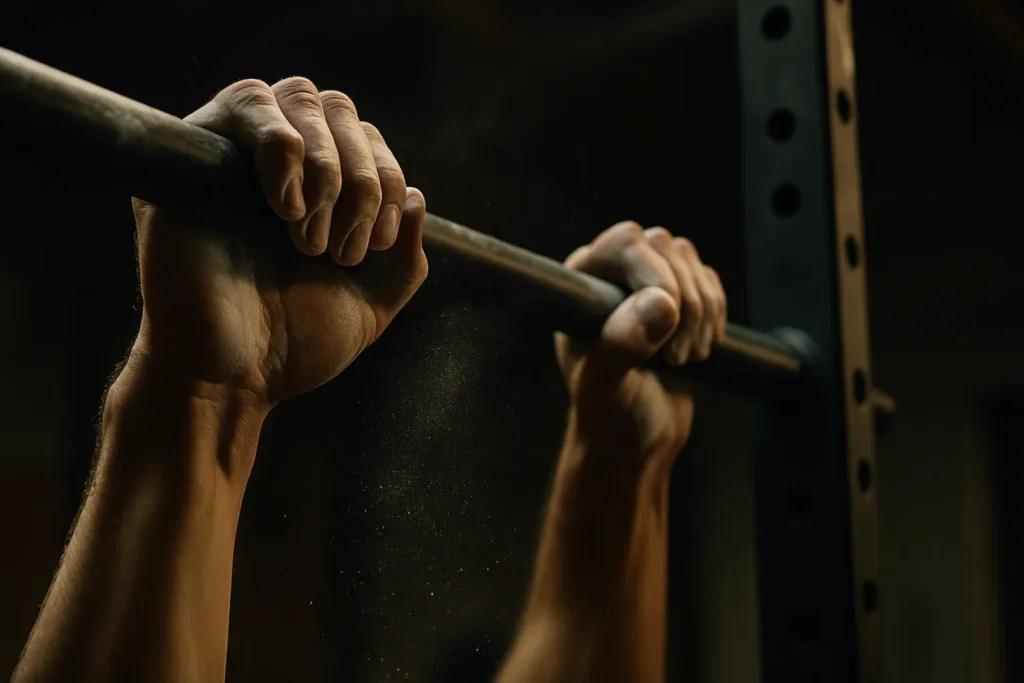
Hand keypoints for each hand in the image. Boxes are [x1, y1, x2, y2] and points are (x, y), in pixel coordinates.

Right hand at [128, 77, 428, 407]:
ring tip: (310, 239)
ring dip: (326, 166)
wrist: (233, 378)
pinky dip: (284, 149)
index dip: (386, 178)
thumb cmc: (293, 345)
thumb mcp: (372, 303)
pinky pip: (246, 104)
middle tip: (347, 247)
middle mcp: (276, 166)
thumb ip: (405, 258)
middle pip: (335, 106)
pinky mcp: (191, 160)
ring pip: (296, 95)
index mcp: (318, 191)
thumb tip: (416, 195)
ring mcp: (233, 156)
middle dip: (362, 176)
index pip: (365, 134)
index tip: (380, 246)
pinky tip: (285, 211)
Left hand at [555, 221, 726, 466]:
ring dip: (701, 314)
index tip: (666, 324)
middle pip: (666, 247)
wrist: (636, 441)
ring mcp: (648, 283)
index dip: (656, 274)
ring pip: (692, 263)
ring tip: (680, 359)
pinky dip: (715, 318)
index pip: (627, 241)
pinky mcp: (681, 300)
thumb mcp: (607, 384)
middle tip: (672, 356)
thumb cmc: (608, 415)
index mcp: (583, 283)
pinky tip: (696, 351)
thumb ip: (623, 343)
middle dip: (684, 303)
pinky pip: (711, 283)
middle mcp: (612, 275)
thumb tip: (662, 304)